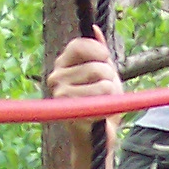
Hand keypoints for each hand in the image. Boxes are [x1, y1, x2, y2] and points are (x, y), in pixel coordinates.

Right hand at [48, 30, 122, 154]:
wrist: (96, 139)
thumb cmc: (100, 105)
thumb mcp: (104, 74)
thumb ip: (100, 53)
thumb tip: (95, 29)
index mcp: (62, 65)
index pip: (79, 45)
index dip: (98, 50)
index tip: (107, 59)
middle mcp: (56, 77)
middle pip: (96, 66)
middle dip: (110, 78)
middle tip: (105, 93)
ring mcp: (61, 94)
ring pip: (103, 83)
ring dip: (112, 94)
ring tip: (103, 105)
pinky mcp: (70, 111)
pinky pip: (102, 101)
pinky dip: (108, 108)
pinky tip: (100, 115)